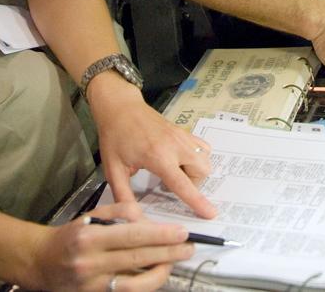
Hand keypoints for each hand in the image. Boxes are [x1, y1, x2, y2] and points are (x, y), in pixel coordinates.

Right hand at [32, 201, 193, 291]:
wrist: (41, 262)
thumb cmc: (68, 237)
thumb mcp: (89, 216)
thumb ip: (118, 212)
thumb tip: (145, 217)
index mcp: (90, 237)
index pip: (133, 236)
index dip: (160, 234)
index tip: (181, 232)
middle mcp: (91, 262)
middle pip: (138, 259)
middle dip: (168, 253)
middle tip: (188, 247)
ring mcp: (93, 284)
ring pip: (135, 284)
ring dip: (159, 273)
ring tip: (173, 262)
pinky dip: (143, 285)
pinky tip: (155, 275)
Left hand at [86, 74, 217, 217]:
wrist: (120, 107)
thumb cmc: (115, 137)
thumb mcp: (113, 169)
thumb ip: (123, 195)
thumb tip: (131, 218)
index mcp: (158, 157)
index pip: (182, 184)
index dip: (197, 201)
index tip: (211, 214)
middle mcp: (175, 146)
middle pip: (202, 171)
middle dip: (193, 184)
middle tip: (171, 184)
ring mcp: (182, 136)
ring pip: (205, 159)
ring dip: (196, 171)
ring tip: (176, 172)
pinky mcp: (183, 131)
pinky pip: (202, 147)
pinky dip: (198, 157)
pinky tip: (181, 160)